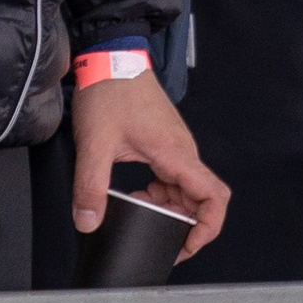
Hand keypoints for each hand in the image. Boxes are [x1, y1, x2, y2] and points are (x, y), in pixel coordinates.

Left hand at [71, 74, 229, 254]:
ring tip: (141, 212)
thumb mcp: (94, 143)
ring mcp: (176, 149)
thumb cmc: (110, 90)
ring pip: (187, 191)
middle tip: (160, 239)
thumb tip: (88, 221)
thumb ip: (90, 186)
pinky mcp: (166, 146)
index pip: (213, 197)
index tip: (187, 245)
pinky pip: (174, 180)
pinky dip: (160, 195)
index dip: (207, 228)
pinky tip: (139, 195)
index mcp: (175, 153)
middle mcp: (183, 152)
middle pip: (202, 200)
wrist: (111, 58)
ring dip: (169, 209)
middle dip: (184, 225)